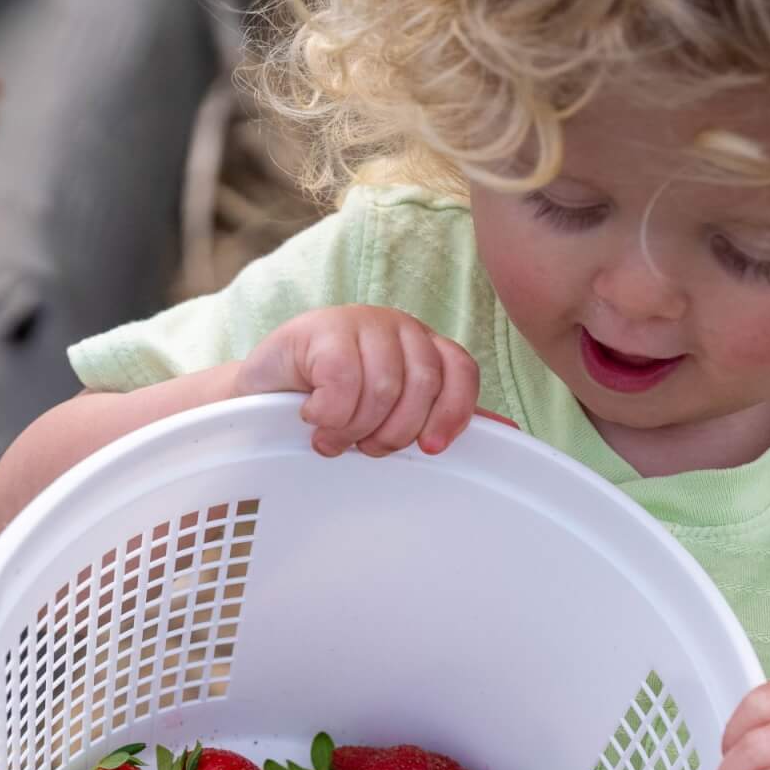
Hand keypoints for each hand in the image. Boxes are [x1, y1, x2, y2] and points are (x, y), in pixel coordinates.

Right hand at [237, 305, 481, 457]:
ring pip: (383, 388)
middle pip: (422, 386)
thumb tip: (506, 432)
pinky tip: (312, 416)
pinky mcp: (322, 327)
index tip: (430, 448)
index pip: (461, 372)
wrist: (263, 389)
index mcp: (424, 346)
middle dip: (394, 431)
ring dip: (355, 428)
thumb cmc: (331, 401)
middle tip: (365, 446)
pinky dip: (329, 414)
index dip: (452, 413)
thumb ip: (441, 414)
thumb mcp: (389, 409)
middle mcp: (399, 327)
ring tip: (333, 438)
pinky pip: (343, 382)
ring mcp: (361, 321)